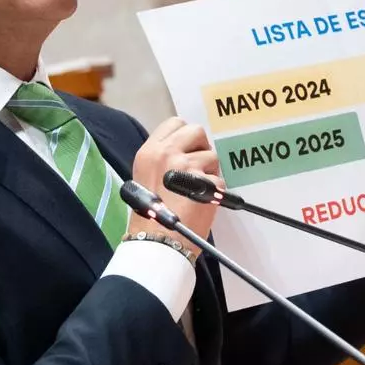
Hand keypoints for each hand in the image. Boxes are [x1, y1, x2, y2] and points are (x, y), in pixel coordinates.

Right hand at [130, 117, 222, 255]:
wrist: (158, 240)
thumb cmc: (150, 214)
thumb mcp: (145, 176)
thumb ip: (162, 158)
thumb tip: (184, 148)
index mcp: (149, 151)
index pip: (174, 123)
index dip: (184, 135)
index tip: (186, 149)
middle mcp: (167, 153)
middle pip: (196, 131)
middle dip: (201, 146)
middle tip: (196, 166)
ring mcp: (187, 166)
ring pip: (212, 156)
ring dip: (209, 171)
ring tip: (196, 190)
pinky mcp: (205, 181)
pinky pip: (219, 179)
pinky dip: (215, 192)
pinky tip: (202, 203)